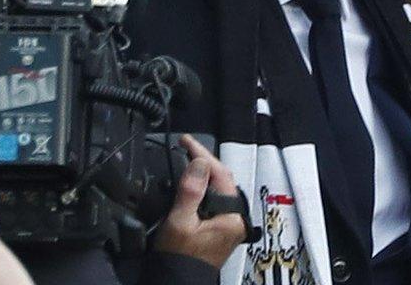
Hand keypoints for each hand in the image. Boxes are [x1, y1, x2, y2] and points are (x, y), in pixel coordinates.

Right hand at [154, 134, 247, 267]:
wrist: (176, 283)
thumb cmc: (179, 261)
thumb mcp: (180, 222)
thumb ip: (191, 190)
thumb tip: (199, 163)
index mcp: (232, 217)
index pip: (220, 173)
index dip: (201, 153)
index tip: (186, 141)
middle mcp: (235, 220)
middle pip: (222, 179)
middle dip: (203, 161)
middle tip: (185, 146)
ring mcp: (228, 224)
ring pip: (217, 189)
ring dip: (202, 173)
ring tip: (187, 158)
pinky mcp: (218, 228)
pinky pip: (213, 199)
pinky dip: (202, 187)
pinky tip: (191, 182)